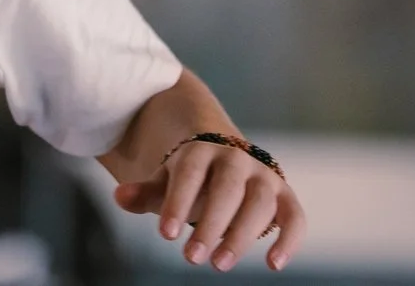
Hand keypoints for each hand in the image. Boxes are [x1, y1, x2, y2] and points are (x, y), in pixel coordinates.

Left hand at [111, 137, 305, 271]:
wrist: (226, 154)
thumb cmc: (191, 176)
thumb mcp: (167, 179)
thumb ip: (147, 191)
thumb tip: (120, 197)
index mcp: (203, 149)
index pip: (191, 173)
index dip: (178, 202)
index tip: (165, 235)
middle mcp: (237, 158)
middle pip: (228, 188)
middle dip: (211, 223)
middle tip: (191, 258)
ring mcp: (264, 175)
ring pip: (260, 202)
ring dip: (242, 235)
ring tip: (220, 264)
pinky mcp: (284, 195)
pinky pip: (294, 216)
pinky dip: (289, 239)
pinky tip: (273, 265)